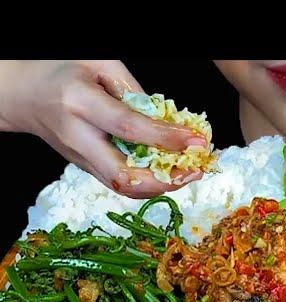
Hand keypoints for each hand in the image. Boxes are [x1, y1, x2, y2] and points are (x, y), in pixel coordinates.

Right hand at [0, 60, 204, 197]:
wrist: (22, 93)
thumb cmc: (62, 70)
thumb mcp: (100, 63)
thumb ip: (134, 92)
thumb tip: (169, 121)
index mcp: (78, 102)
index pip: (128, 128)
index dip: (166, 138)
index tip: (197, 141)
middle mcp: (77, 137)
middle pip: (123, 175)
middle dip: (166, 179)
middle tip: (197, 169)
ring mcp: (79, 158)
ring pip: (123, 187)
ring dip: (162, 186)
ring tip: (191, 173)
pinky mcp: (85, 168)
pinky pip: (120, 183)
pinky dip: (150, 183)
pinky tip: (172, 173)